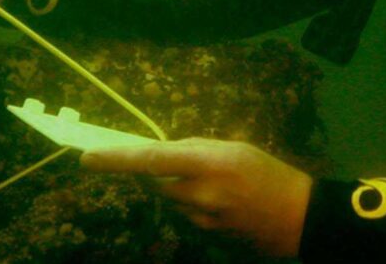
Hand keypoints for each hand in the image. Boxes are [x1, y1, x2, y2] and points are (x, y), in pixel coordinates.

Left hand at [81, 138, 312, 257]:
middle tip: (188, 162)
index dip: (117, 159)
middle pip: (156, 182)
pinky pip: (186, 215)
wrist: (298, 217)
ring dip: (180, 188)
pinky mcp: (205, 237)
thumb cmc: (269, 173)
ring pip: (171, 199)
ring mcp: (201, 220)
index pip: (151, 159)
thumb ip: (197, 150)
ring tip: (217, 183)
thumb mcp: (235, 148)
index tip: (87, 158)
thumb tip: (163, 153)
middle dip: (159, 171)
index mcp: (208, 163)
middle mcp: (199, 194)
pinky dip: (194, 204)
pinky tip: (223, 201)